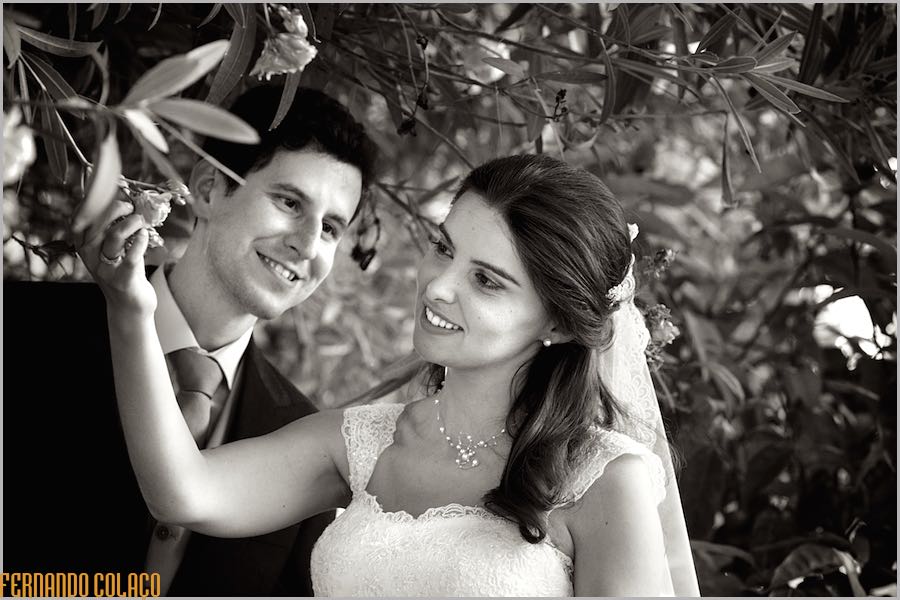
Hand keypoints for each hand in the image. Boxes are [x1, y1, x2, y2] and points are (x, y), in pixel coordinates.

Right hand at [76, 201, 156, 318]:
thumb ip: (110, 229)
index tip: (107, 191)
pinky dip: (140, 241)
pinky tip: (145, 234)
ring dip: (131, 223)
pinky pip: (131, 256)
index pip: (79, 220)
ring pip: (114, 237)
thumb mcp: (111, 251)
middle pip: (97, 224)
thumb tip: (122, 200)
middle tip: (130, 207)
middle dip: (115, 209)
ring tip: (141, 221)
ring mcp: (106, 268)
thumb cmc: (122, 272)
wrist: (128, 307)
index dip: (92, 203)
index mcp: (83, 246)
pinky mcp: (124, 279)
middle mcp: (90, 256)